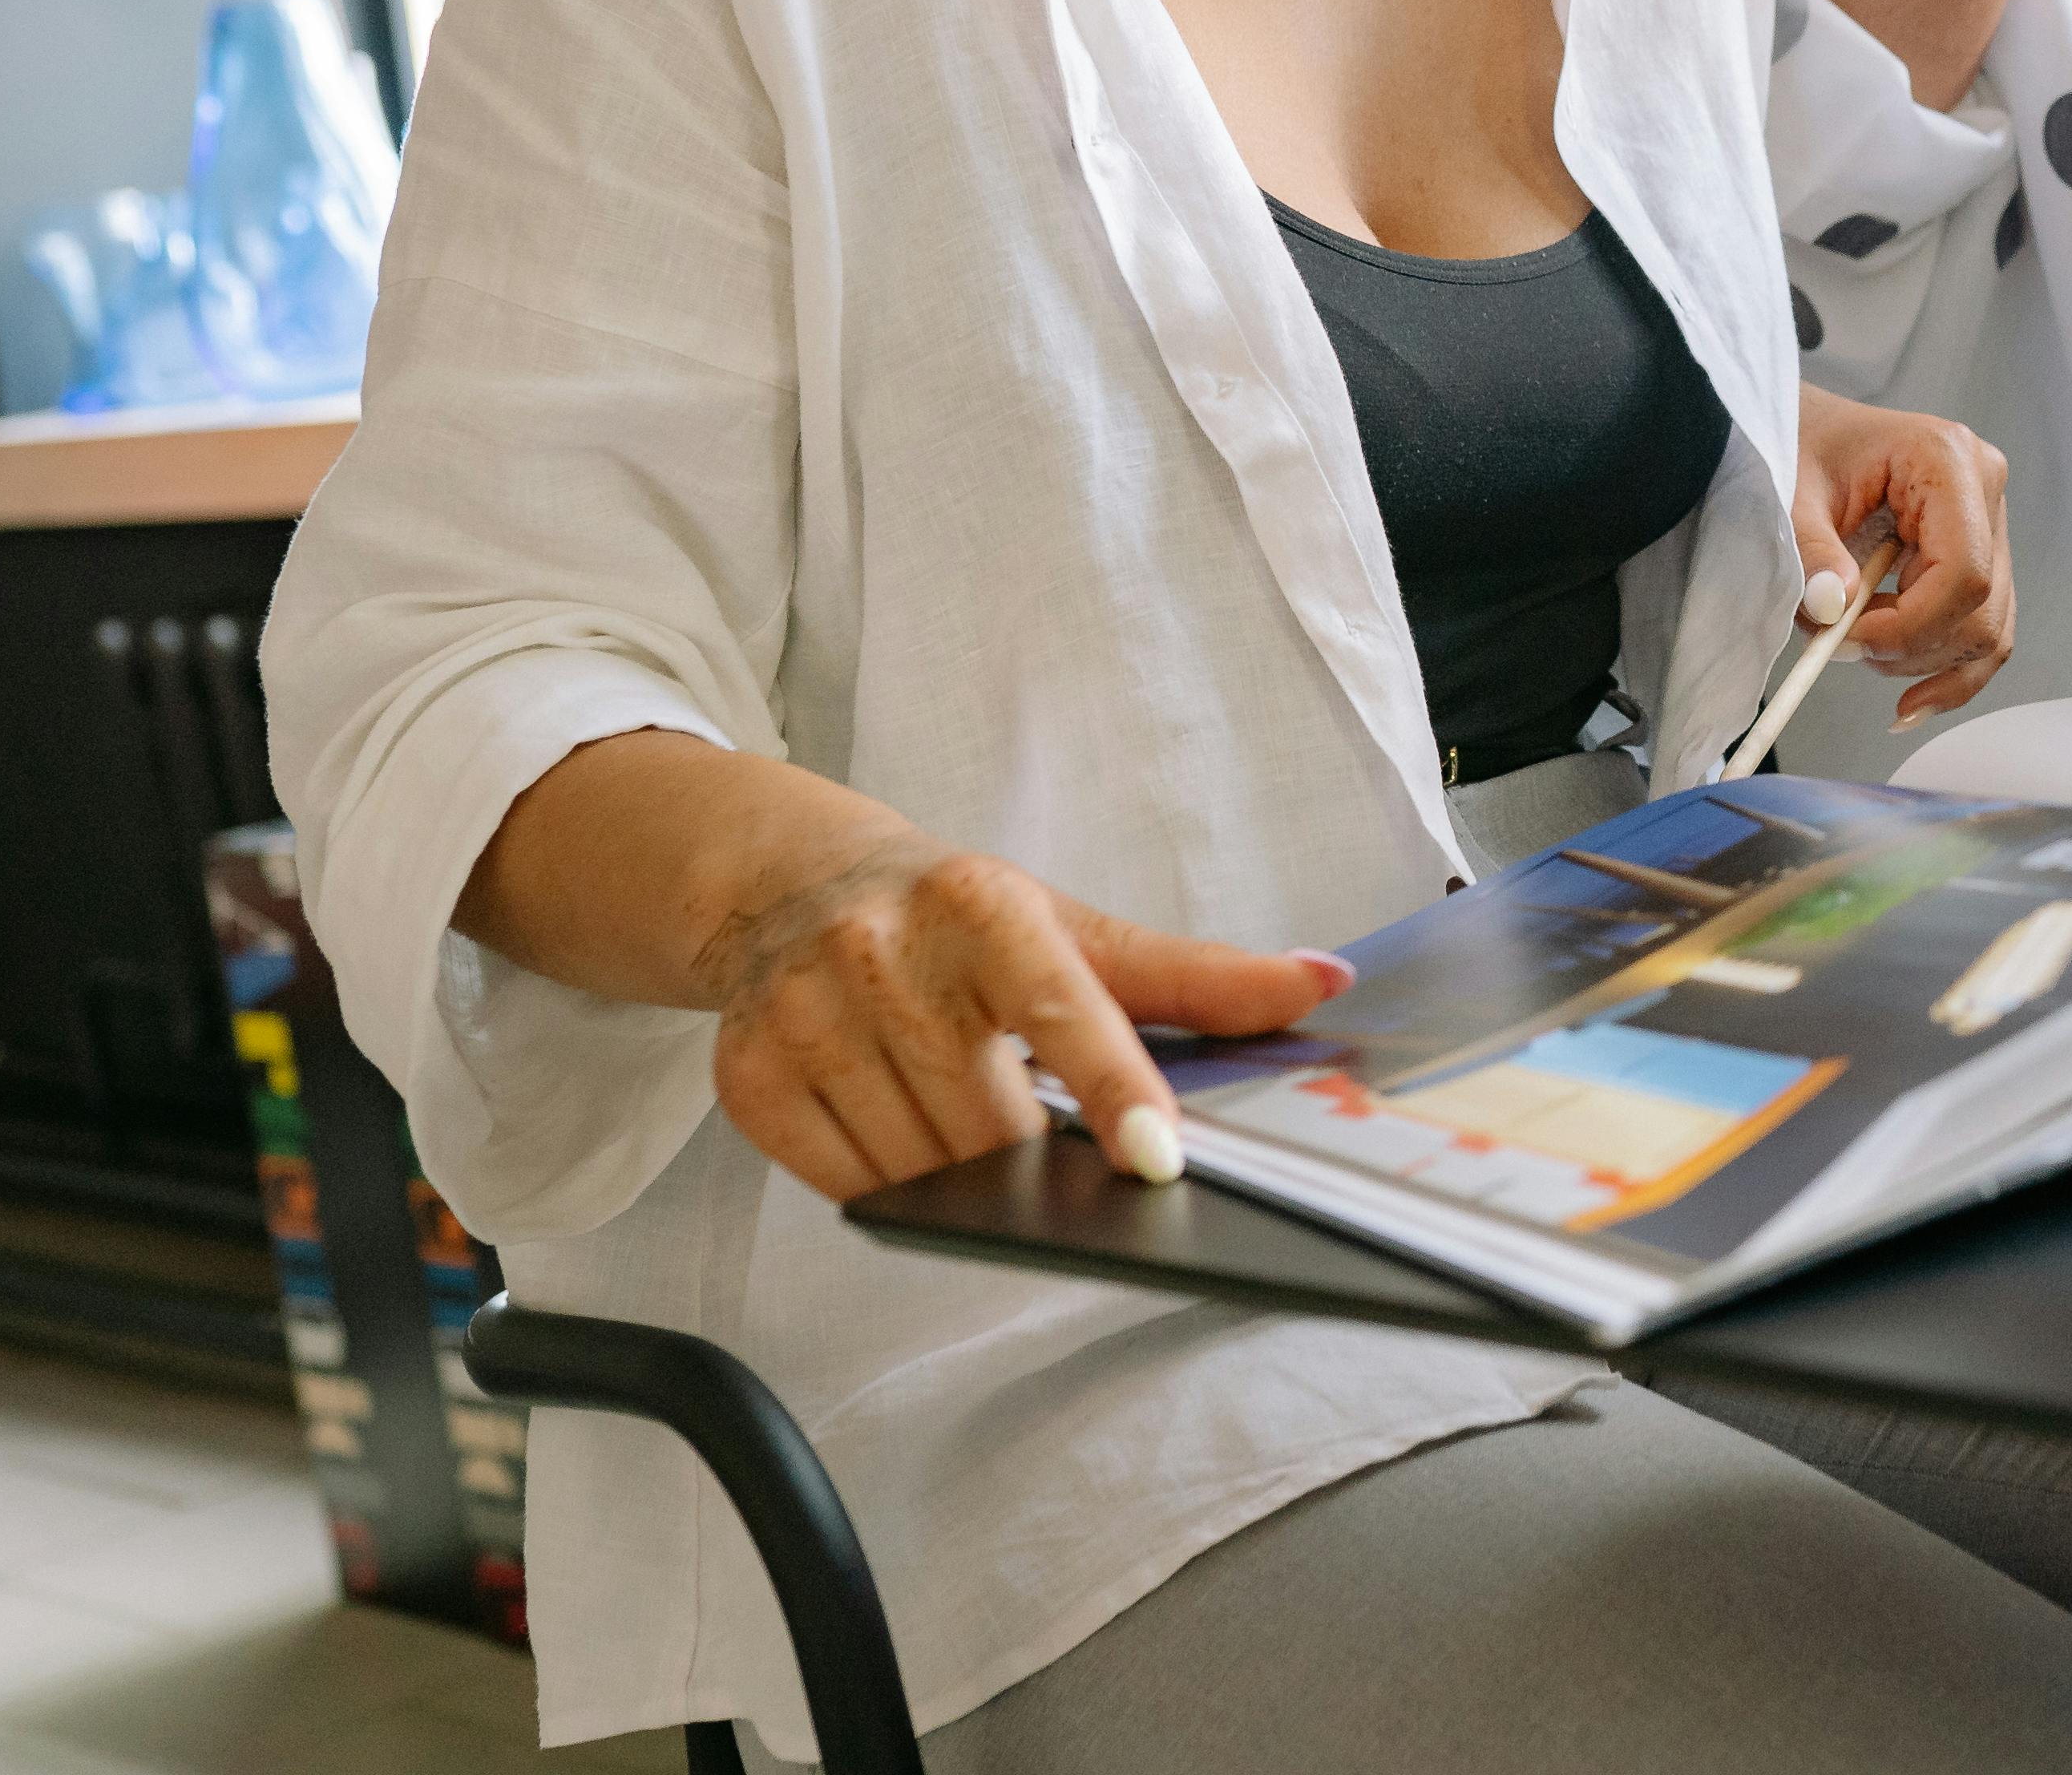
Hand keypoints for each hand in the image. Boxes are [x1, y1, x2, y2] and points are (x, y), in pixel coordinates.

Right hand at [701, 833, 1348, 1201]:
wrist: (790, 885)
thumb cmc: (955, 916)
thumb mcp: (1074, 927)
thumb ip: (1197, 974)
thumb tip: (1324, 984)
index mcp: (984, 906)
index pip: (1064, 1008)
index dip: (1116, 1086)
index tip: (1159, 1159)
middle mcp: (885, 952)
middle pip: (993, 1124)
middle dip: (1032, 1158)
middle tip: (1045, 1143)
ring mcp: (805, 1015)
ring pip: (920, 1171)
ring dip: (960, 1177)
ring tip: (961, 1113)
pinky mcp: (747, 1076)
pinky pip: (844, 1188)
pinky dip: (887, 1185)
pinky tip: (898, 1128)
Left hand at [1795, 384, 2016, 724]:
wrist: (1809, 429)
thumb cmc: (1802, 445)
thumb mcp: (1791, 494)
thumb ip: (1813, 552)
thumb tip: (1837, 611)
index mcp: (1947, 459)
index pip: (1964, 571)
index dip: (1911, 624)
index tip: (1847, 640)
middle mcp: (1984, 488)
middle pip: (1981, 607)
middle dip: (1910, 647)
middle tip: (1837, 647)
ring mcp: (1989, 522)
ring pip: (1988, 630)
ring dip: (1921, 661)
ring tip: (1854, 647)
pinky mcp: (1980, 553)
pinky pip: (1983, 630)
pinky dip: (1947, 671)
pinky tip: (1911, 702)